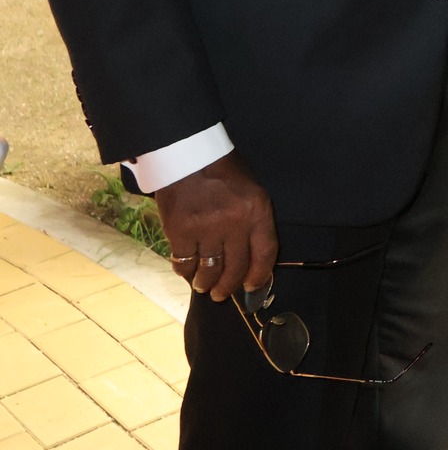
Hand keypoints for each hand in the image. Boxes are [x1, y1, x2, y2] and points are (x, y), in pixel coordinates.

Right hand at [157, 152, 276, 301]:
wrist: (187, 154)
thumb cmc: (222, 171)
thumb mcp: (251, 189)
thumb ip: (253, 220)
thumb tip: (250, 254)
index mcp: (258, 210)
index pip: (265, 253)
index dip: (260, 275)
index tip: (252, 286)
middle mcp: (235, 223)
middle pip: (236, 267)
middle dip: (229, 286)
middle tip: (222, 294)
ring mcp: (207, 229)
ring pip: (209, 269)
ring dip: (206, 283)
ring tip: (203, 286)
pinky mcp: (181, 231)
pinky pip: (184, 262)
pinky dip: (184, 270)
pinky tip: (186, 271)